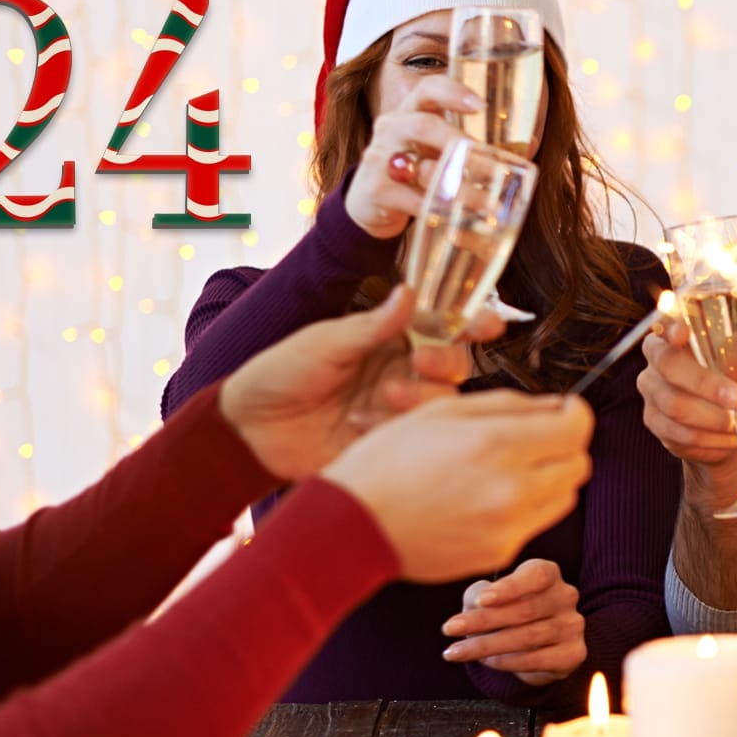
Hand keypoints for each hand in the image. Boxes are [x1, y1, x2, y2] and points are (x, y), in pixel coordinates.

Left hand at [219, 288, 501, 482]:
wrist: (248, 427)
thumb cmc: (280, 372)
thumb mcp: (324, 342)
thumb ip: (372, 325)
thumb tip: (410, 294)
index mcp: (389, 339)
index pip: (442, 328)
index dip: (470, 324)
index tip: (487, 324)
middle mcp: (400, 372)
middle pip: (452, 367)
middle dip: (446, 362)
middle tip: (419, 361)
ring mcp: (395, 410)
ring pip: (440, 403)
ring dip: (421, 397)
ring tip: (385, 397)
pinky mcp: (386, 443)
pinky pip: (413, 438)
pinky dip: (392, 429)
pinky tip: (358, 426)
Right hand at [325, 392, 594, 583]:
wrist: (353, 526)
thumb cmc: (387, 463)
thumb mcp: (441, 412)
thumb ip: (507, 405)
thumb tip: (553, 407)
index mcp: (496, 444)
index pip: (576, 427)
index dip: (574, 413)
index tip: (562, 409)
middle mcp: (511, 489)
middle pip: (579, 464)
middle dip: (564, 446)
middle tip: (534, 438)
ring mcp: (508, 527)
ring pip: (564, 497)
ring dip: (550, 478)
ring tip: (509, 468)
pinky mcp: (500, 553)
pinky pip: (534, 524)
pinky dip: (523, 507)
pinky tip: (485, 498)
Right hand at [345, 75, 482, 239]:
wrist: (371, 203)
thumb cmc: (414, 170)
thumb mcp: (438, 150)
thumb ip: (473, 144)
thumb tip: (529, 143)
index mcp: (410, 111)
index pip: (428, 89)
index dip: (453, 92)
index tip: (481, 105)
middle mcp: (391, 128)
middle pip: (422, 125)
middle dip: (459, 143)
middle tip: (492, 165)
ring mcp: (379, 159)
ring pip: (421, 169)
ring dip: (459, 188)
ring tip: (488, 204)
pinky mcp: (375, 190)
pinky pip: (411, 200)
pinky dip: (437, 211)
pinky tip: (459, 221)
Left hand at [440, 558, 586, 685]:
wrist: (533, 645)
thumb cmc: (505, 611)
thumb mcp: (487, 596)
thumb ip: (479, 595)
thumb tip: (474, 605)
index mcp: (548, 573)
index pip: (535, 576)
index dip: (508, 588)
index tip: (480, 600)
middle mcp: (565, 597)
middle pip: (525, 610)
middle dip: (482, 621)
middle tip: (449, 629)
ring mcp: (572, 626)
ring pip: (527, 637)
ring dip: (486, 646)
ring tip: (455, 652)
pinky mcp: (573, 654)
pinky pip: (535, 660)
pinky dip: (506, 662)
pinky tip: (485, 661)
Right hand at [638, 318, 736, 506]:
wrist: (728, 434)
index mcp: (679, 337)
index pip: (665, 324)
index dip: (670, 326)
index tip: (684, 333)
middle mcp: (657, 361)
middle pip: (668, 366)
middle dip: (705, 384)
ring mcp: (652, 392)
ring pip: (676, 406)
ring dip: (716, 419)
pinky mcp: (654, 422)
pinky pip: (681, 433)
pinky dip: (712, 439)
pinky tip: (732, 438)